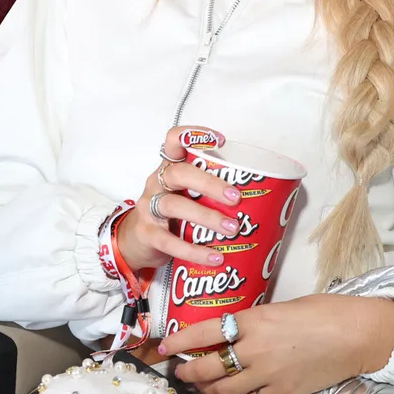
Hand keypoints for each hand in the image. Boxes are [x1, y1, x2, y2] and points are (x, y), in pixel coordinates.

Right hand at [115, 126, 240, 272]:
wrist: (134, 242)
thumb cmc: (168, 215)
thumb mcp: (184, 196)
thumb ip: (209, 194)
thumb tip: (259, 202)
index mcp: (169, 170)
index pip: (173, 141)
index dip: (193, 135)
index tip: (220, 141)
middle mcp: (157, 183)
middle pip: (178, 173)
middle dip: (208, 183)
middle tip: (235, 198)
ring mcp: (149, 208)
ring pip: (173, 205)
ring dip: (206, 216)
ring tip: (232, 229)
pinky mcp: (147, 233)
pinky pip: (170, 241)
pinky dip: (195, 251)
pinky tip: (215, 257)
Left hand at [162, 294, 393, 393]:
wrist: (356, 335)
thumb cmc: (322, 313)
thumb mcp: (278, 308)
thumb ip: (252, 321)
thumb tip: (232, 331)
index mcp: (252, 320)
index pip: (204, 331)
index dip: (179, 340)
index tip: (164, 345)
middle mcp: (255, 349)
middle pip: (208, 367)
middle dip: (188, 372)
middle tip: (180, 372)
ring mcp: (268, 374)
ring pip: (224, 389)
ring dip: (207, 390)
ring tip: (200, 388)